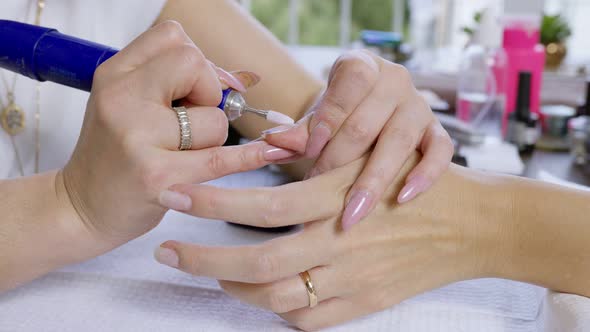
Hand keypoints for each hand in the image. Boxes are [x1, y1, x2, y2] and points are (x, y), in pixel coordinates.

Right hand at [61, 21, 293, 248]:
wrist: (81, 207)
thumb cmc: (114, 156)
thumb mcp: (131, 106)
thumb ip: (179, 85)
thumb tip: (244, 78)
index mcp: (115, 75)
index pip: (173, 37)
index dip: (197, 62)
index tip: (198, 89)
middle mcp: (121, 99)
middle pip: (194, 65)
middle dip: (209, 92)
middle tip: (191, 120)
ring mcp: (136, 136)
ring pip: (214, 119)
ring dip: (212, 138)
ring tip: (182, 154)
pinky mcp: (155, 175)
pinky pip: (219, 158)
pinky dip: (247, 157)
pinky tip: (268, 153)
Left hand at [153, 154, 495, 330]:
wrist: (473, 225)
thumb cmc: (416, 183)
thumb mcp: (367, 161)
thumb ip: (317, 166)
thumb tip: (264, 164)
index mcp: (339, 197)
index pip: (262, 202)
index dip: (212, 200)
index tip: (177, 196)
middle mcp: (342, 241)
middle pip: (257, 260)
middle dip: (203, 258)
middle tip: (169, 251)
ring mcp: (354, 279)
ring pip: (276, 297)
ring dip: (235, 286)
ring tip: (214, 271)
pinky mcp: (366, 304)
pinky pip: (309, 321)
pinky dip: (277, 312)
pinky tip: (263, 295)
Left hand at [263, 50, 453, 229]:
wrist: (375, 112)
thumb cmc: (341, 114)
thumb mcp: (319, 117)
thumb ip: (299, 131)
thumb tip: (272, 144)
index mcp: (362, 66)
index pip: (348, 86)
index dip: (328, 119)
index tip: (310, 151)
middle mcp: (395, 80)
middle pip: (366, 122)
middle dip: (338, 160)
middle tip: (317, 189)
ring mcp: (420, 106)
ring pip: (399, 141)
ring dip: (373, 180)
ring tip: (352, 213)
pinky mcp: (437, 131)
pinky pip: (440, 152)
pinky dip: (425, 175)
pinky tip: (404, 198)